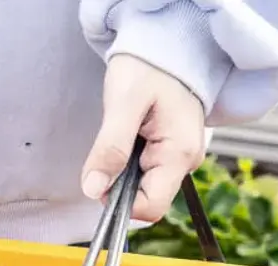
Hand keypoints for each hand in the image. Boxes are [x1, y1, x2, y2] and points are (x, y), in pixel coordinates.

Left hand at [81, 54, 206, 222]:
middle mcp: (185, 161)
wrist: (167, 45)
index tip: (101, 175)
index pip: (150, 207)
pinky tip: (129, 135)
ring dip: (122, 171)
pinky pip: (145, 171)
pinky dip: (128, 162)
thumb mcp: (123, 105)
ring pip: (143, 186)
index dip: (119, 202)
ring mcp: (179, 157)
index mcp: (179, 154)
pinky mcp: (170, 151)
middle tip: (110, 145)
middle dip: (119, 184)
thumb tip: (93, 190)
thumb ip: (110, 148)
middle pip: (146, 199)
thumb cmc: (148, 67)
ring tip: (122, 134)